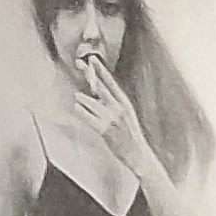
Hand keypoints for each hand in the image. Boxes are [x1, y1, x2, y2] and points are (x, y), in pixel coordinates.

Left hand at [67, 57, 165, 186]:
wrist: (139, 156)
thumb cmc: (130, 137)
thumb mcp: (125, 117)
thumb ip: (111, 105)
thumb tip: (95, 93)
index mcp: (125, 104)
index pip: (111, 83)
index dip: (101, 70)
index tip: (93, 58)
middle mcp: (119, 109)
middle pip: (101, 87)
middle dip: (90, 74)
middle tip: (80, 62)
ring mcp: (113, 120)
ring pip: (93, 103)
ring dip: (83, 99)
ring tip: (78, 97)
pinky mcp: (106, 131)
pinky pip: (90, 119)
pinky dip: (82, 112)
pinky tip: (76, 107)